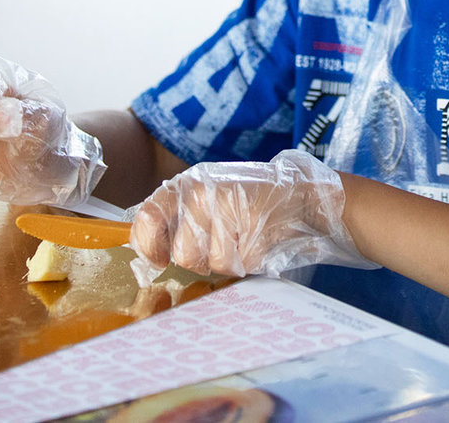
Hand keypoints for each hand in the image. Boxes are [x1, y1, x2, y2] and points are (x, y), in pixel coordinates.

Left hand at [128, 150, 376, 277]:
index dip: (149, 246)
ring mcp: (227, 210)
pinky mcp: (252, 228)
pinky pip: (240, 264)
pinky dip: (252, 260)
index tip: (159, 258)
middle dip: (202, 260)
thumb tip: (145, 254)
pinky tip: (261, 238)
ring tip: (245, 236)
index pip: (146, 219)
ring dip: (230, 261)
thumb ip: (177, 219)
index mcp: (186, 184)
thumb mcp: (208, 198)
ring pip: (212, 264)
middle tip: (223, 242)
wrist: (303, 195)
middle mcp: (201, 193)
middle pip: (183, 256)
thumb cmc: (251, 201)